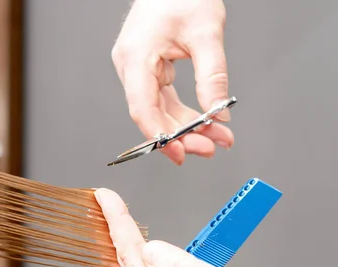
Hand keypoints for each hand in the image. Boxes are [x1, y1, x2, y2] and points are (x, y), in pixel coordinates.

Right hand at [112, 0, 233, 164]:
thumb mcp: (206, 33)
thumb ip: (212, 76)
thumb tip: (218, 113)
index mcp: (135, 55)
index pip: (142, 106)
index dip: (159, 134)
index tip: (181, 152)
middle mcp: (130, 66)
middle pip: (151, 114)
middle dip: (181, 134)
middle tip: (210, 148)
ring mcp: (137, 69)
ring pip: (159, 110)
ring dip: (185, 127)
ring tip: (216, 138)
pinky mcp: (147, 70)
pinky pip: (163, 99)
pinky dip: (182, 113)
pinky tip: (203, 123)